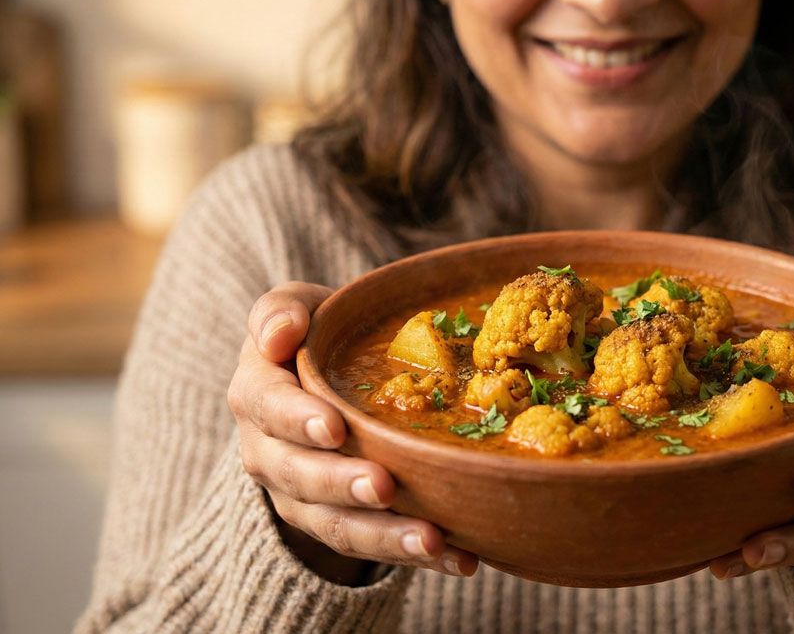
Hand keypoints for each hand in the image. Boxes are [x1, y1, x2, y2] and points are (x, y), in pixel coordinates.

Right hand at [228, 281, 477, 584]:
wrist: (334, 375)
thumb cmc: (321, 334)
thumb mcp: (299, 309)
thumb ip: (280, 311)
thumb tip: (278, 334)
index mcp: (256, 394)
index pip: (266, 407)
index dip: (297, 419)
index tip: (334, 427)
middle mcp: (269, 452)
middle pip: (298, 477)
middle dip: (341, 485)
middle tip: (383, 486)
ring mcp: (302, 495)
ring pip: (335, 524)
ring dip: (384, 536)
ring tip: (431, 540)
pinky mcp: (339, 522)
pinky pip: (373, 545)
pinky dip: (418, 556)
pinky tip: (461, 559)